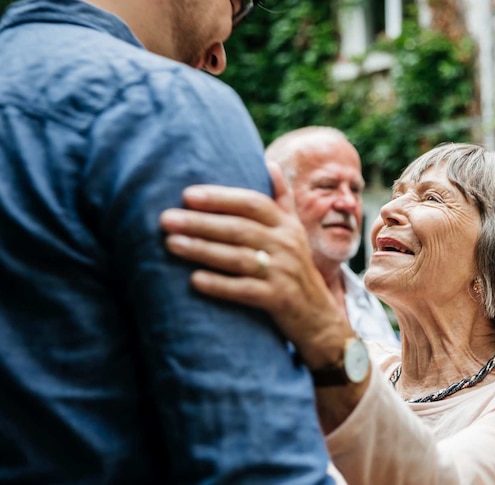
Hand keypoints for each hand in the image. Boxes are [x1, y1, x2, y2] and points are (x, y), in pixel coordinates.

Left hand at [159, 164, 348, 363]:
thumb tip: (269, 163)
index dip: (221, 198)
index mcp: (286, 225)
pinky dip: (220, 285)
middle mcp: (287, 245)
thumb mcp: (295, 232)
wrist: (318, 316)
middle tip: (166, 219)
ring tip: (171, 244)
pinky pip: (245, 290)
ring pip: (238, 258)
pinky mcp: (279, 300)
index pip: (253, 203)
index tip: (187, 195)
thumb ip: (281, 199)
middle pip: (240, 229)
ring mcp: (283, 273)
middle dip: (201, 222)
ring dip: (203, 250)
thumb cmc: (296, 268)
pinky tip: (195, 280)